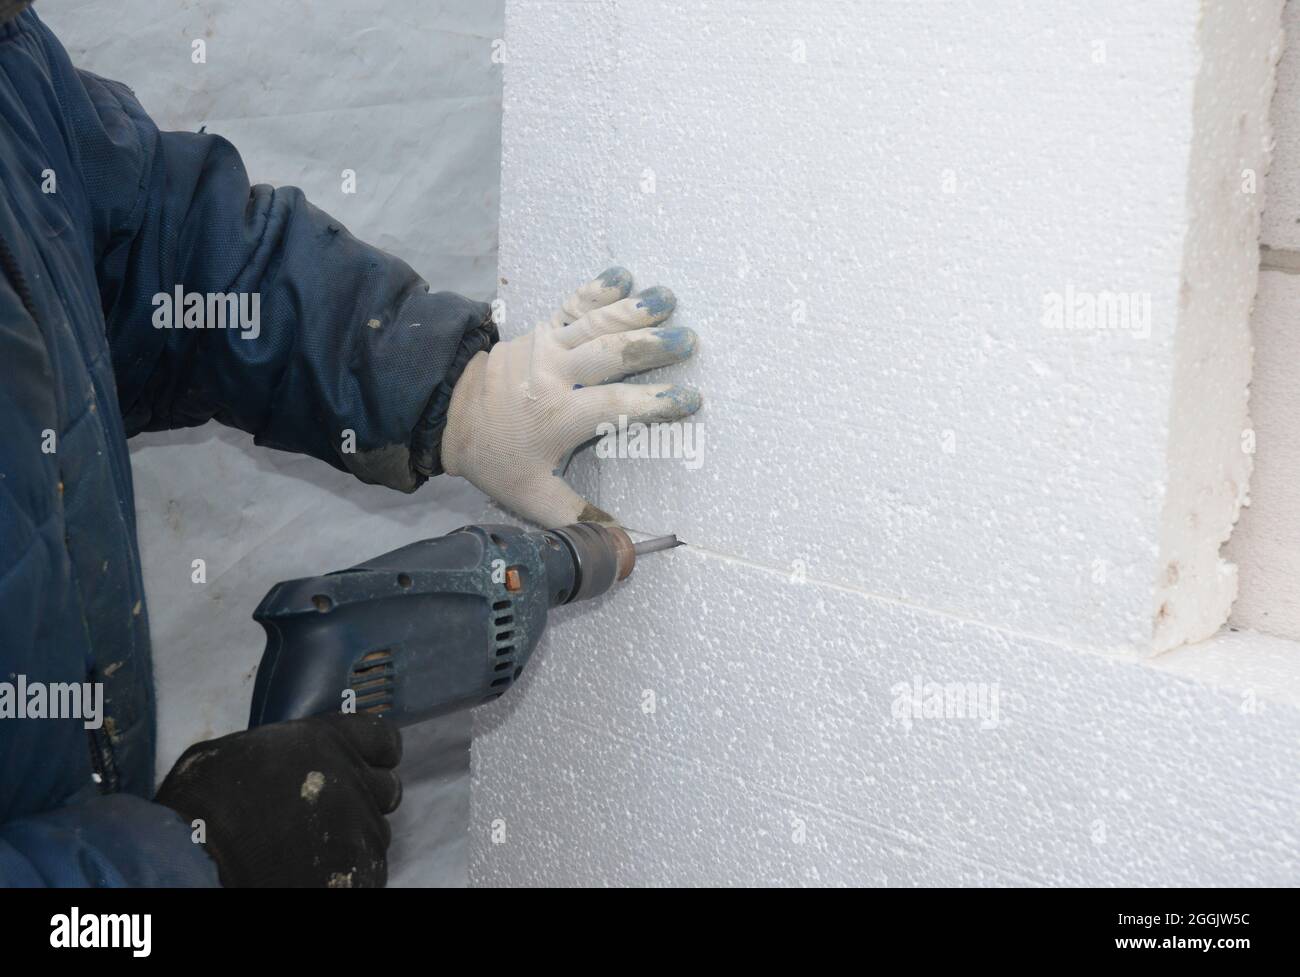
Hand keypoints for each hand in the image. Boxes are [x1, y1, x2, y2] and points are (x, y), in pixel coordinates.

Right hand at [155, 713, 401, 887]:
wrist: (197, 864)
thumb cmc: (201, 807)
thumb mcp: (233, 754)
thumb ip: (277, 751)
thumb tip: (280, 759)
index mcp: (326, 741)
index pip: (382, 738)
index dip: (377, 753)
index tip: (370, 762)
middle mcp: (353, 780)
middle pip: (386, 789)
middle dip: (366, 799)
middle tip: (332, 814)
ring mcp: (359, 829)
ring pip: (376, 833)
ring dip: (352, 839)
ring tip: (308, 851)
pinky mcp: (360, 873)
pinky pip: (367, 871)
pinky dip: (348, 873)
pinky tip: (309, 873)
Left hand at [441, 267, 700, 525]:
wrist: (448, 414)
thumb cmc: (497, 458)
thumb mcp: (532, 496)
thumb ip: (577, 518)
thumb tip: (625, 545)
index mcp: (557, 417)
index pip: (615, 407)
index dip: (655, 404)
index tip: (690, 401)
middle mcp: (553, 375)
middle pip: (609, 354)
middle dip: (652, 346)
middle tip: (690, 340)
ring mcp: (545, 347)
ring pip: (595, 324)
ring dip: (634, 311)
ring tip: (669, 300)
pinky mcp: (540, 329)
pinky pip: (572, 305)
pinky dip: (598, 289)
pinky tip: (624, 276)